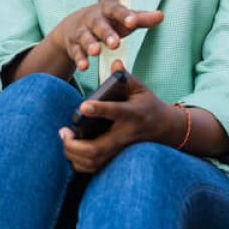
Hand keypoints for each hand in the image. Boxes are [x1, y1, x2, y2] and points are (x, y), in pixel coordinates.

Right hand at [47, 0, 163, 72]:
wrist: (73, 25)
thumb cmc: (107, 21)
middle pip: (99, 24)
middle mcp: (93, 18)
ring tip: (96, 53)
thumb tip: (161, 16)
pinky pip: (76, 52)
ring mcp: (81, 31)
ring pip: (84, 37)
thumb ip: (141, 18)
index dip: (125, 16)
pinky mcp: (73, 45)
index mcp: (108, 9)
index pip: (117, 10)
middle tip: (115, 44)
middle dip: (106, 33)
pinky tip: (84, 67)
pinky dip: (80, 60)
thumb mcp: (122, 18)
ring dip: (90, 45)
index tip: (133, 22)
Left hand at [57, 61, 181, 173]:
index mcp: (132, 114)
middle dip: (74, 144)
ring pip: (93, 161)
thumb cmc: (148, 105)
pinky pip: (93, 167)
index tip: (83, 106)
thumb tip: (114, 61)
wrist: (166, 129)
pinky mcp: (116, 158)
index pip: (116, 112)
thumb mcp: (141, 88)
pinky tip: (71, 150)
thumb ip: (125, 76)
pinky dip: (78, 162)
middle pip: (97, 148)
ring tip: (65, 138)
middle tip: (63, 132)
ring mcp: (120, 150)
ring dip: (73, 154)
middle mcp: (125, 135)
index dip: (99, 109)